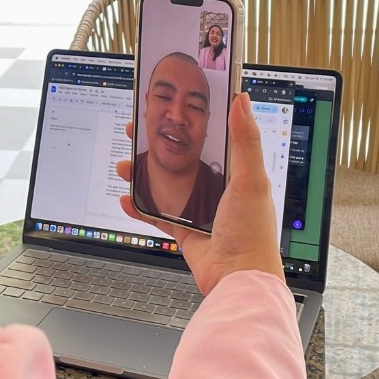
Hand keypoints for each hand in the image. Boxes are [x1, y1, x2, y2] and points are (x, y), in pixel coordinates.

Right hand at [117, 92, 283, 293]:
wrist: (238, 277)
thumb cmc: (252, 232)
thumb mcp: (250, 179)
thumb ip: (245, 140)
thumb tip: (241, 101)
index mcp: (236, 171)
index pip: (211, 136)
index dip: (190, 121)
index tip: (170, 107)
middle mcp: (217, 187)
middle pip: (181, 157)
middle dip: (157, 145)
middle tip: (137, 132)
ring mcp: (199, 207)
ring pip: (165, 183)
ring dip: (143, 174)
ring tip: (126, 165)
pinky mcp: (185, 228)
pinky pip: (157, 213)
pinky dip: (140, 206)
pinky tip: (127, 198)